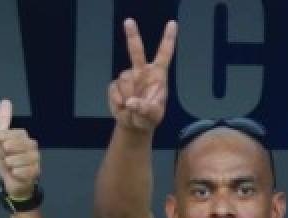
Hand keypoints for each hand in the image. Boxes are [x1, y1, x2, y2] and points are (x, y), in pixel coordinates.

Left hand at [0, 99, 39, 198]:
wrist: (11, 181)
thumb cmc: (6, 159)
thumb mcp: (0, 139)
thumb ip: (4, 120)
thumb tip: (6, 101)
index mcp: (23, 135)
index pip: (2, 135)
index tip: (1, 150)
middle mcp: (32, 144)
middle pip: (6, 146)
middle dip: (2, 155)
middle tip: (6, 159)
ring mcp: (35, 158)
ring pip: (11, 159)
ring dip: (7, 166)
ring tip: (11, 167)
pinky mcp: (36, 171)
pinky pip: (17, 171)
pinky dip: (13, 175)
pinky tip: (16, 174)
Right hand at [108, 18, 176, 132]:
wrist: (134, 125)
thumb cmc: (149, 117)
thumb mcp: (153, 115)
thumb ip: (145, 109)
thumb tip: (131, 102)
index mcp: (157, 75)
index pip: (164, 54)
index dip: (168, 39)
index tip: (172, 24)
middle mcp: (142, 71)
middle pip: (136, 51)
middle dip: (132, 35)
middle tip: (129, 21)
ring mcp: (128, 77)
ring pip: (124, 79)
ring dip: (127, 95)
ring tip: (131, 107)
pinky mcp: (116, 85)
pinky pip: (114, 89)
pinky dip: (117, 101)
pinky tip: (122, 107)